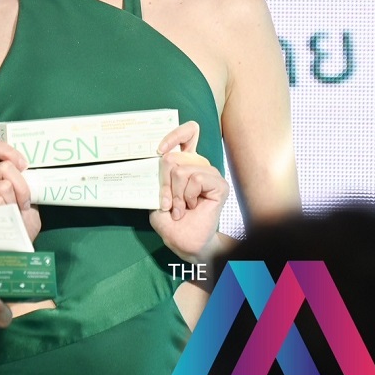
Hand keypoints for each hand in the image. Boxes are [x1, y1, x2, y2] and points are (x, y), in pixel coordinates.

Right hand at [0, 139, 40, 241]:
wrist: (13, 247)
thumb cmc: (19, 222)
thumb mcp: (25, 196)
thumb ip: (24, 179)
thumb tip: (29, 168)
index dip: (9, 152)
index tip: (24, 165)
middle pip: (5, 168)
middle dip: (23, 186)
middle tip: (23, 203)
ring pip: (4, 187)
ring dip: (16, 203)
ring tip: (13, 215)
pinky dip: (8, 212)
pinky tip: (5, 221)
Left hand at [149, 122, 229, 261]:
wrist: (184, 241)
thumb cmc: (170, 220)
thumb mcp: (155, 196)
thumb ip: (156, 177)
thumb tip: (155, 158)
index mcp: (183, 163)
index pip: (187, 133)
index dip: (173, 135)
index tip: (158, 150)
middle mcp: (197, 165)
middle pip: (174, 156)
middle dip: (164, 183)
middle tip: (168, 202)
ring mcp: (209, 174)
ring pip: (182, 170)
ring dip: (175, 193)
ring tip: (180, 208)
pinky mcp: (219, 185)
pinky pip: (197, 179)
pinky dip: (188, 195)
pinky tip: (192, 206)